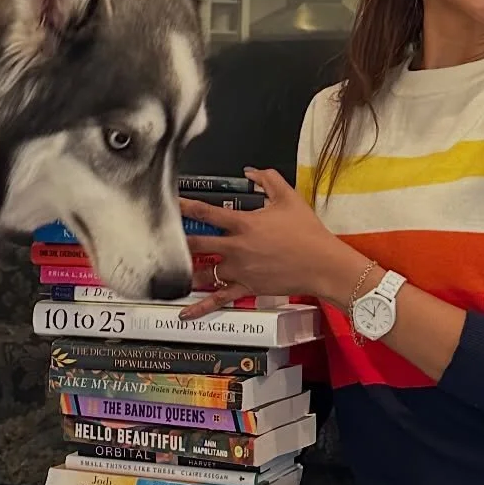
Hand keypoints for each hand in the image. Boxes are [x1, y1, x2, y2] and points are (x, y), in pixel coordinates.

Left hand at [177, 168, 366, 319]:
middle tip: (160, 239)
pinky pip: (219, 299)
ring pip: (205, 271)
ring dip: (188, 271)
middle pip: (198, 243)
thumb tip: (252, 172)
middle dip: (178, 241)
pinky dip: (201, 307)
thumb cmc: (308, 233)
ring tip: (170, 270)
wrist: (323, 264)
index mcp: (245, 224)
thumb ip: (268, 179)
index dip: (185, 207)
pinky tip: (185, 312)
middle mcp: (237, 248)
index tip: (170, 204)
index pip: (207, 213)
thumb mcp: (289, 198)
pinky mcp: (246, 287)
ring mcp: (240, 270)